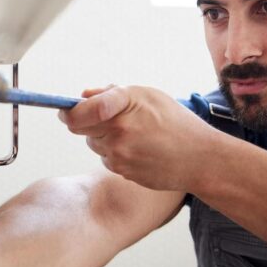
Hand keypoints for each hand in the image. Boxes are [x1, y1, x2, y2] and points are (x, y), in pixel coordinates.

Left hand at [58, 85, 219, 191]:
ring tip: (135, 133)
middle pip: (80, 127)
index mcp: (122, 107)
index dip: (68, 111)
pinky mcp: (122, 172)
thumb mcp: (148, 95)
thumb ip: (111, 94)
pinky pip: (107, 158)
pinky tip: (139, 148)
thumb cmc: (177, 122)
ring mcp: (118, 156)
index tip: (66, 109)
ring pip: (93, 143)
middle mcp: (117, 132)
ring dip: (104, 137)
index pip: (79, 112)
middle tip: (111, 116)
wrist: (200, 159)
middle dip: (88, 120)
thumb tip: (83, 95)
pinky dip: (115, 152)